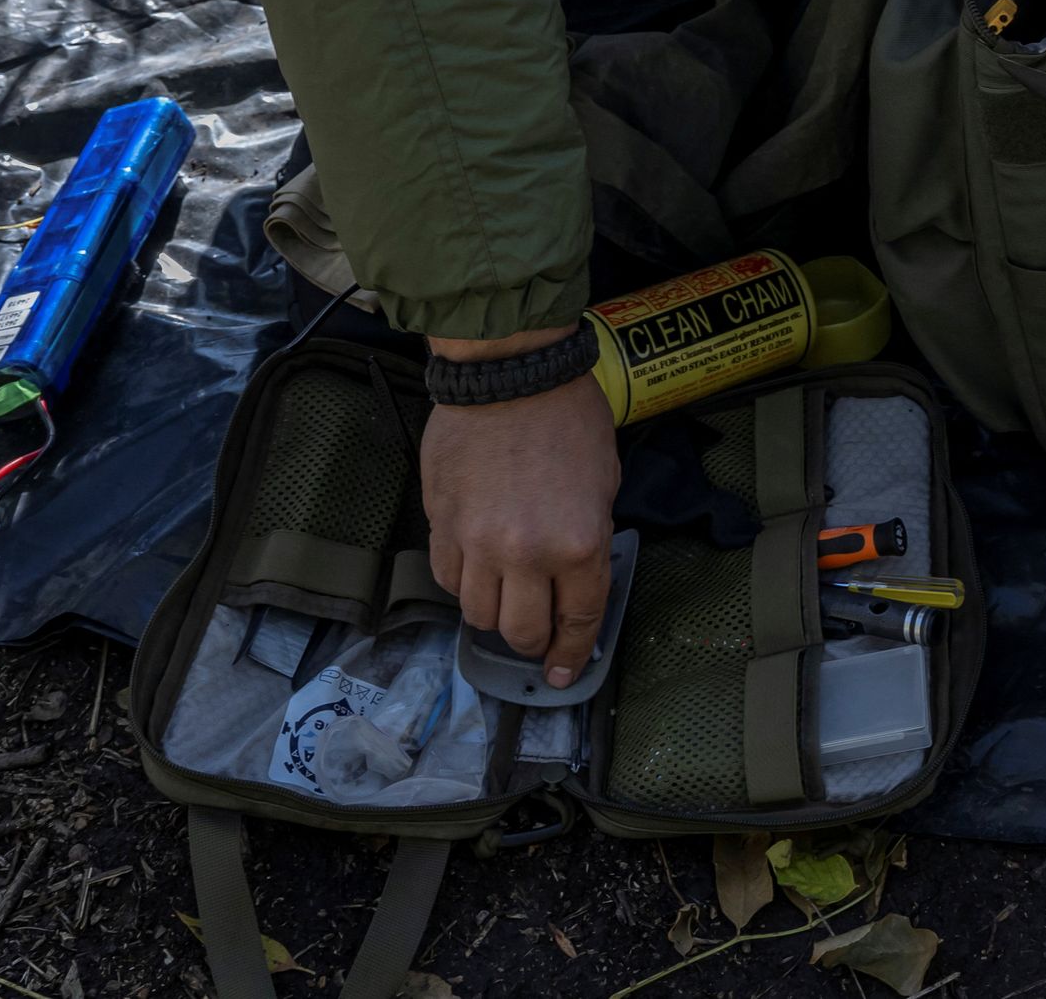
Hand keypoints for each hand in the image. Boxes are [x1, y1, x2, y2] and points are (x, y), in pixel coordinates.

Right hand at [420, 331, 618, 679]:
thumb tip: (576, 578)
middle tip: (536, 631)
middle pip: (520, 632)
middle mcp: (525, 553)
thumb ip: (588, 537)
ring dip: (494, 613)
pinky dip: (463, 582)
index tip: (563, 672)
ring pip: (478, 613)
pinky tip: (476, 566)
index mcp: (578, 544)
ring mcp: (477, 542)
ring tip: (504, 596)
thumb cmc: (565, 417)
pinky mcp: (441, 524)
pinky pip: (448, 578)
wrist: (508, 374)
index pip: (575, 621)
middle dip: (532, 641)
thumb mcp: (604, 481)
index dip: (570, 654)